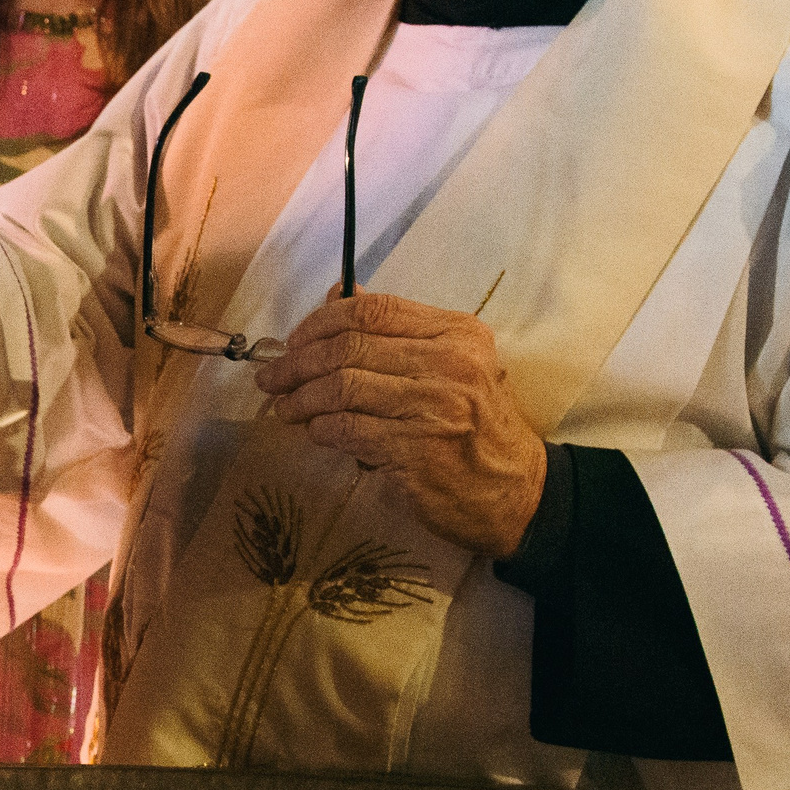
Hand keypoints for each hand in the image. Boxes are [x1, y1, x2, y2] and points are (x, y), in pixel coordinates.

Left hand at [255, 288, 546, 557]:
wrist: (516, 493)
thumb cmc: (476, 426)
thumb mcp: (453, 366)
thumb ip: (399, 332)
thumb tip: (337, 296)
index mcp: (457, 333)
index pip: (374, 309)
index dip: (321, 321)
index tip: (295, 340)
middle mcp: (449, 364)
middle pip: (349, 346)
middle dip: (298, 361)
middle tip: (273, 377)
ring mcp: (432, 408)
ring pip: (341, 387)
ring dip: (301, 397)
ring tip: (283, 407)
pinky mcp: (415, 452)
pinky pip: (346, 430)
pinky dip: (320, 429)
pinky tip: (314, 432)